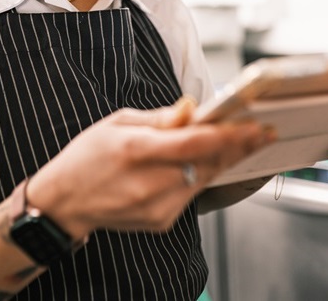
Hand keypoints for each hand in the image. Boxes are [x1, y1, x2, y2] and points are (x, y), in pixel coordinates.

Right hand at [26, 99, 275, 238]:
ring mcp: (157, 206)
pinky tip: (196, 164)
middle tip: (262, 132)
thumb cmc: (87, 156)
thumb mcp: (117, 122)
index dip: (230, 135)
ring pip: (204, 178)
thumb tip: (192, 108)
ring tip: (238, 142)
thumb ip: (159, 118)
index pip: (195, 143)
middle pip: (209, 163)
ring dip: (222, 160)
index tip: (256, 126)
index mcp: (136, 150)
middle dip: (238, 146)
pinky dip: (198, 176)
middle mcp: (149, 182)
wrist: (65, 202)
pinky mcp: (162, 220)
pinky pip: (190, 193)